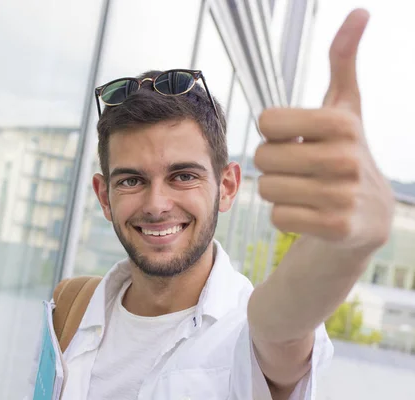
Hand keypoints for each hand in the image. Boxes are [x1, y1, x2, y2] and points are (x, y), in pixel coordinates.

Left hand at [255, 9, 393, 252]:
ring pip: (267, 189)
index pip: (266, 122)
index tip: (298, 139)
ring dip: (278, 190)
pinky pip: (278, 216)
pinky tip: (310, 211)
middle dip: (274, 164)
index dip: (276, 133)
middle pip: (263, 157)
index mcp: (342, 123)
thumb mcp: (346, 107)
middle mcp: (345, 158)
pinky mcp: (335, 227)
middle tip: (299, 168)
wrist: (368, 215)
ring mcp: (342, 196)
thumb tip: (360, 11)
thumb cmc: (345, 151)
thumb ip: (343, 61)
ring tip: (305, 189)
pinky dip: (286, 215)